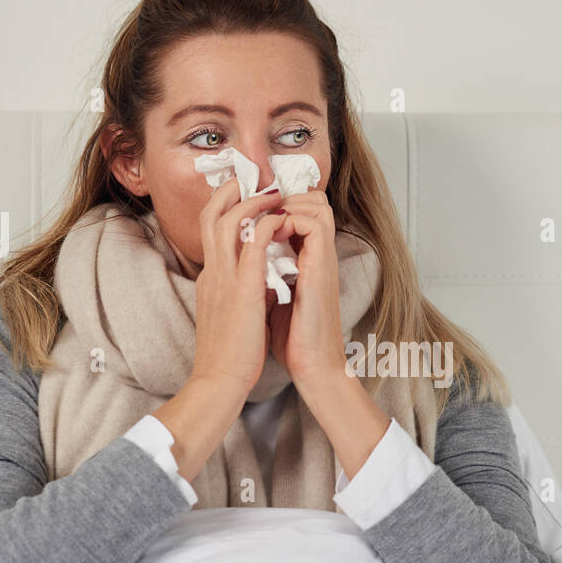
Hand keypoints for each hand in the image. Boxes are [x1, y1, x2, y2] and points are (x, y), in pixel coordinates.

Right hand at [192, 178, 286, 396]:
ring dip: (248, 201)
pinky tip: (280, 218)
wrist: (219, 383)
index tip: (244, 196)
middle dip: (229, 191)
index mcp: (210, 280)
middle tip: (252, 178)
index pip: (210, 232)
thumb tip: (260, 282)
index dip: (225, 208)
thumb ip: (241, 294)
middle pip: (209, 215)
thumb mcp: (232, 317)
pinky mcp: (241, 290)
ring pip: (224, 220)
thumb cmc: (230, 357)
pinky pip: (251, 244)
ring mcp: (223, 280)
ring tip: (270, 191)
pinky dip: (264, 225)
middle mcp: (212, 273)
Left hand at [266, 190, 346, 388]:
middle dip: (282, 197)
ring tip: (263, 221)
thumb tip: (239, 263)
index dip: (274, 204)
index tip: (250, 212)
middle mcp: (316, 253)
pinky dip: (290, 220)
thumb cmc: (290, 339)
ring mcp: (321, 257)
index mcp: (304, 258)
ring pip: (316, 203)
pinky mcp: (322, 265)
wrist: (311, 365)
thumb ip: (262, 275)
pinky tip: (269, 237)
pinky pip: (314, 223)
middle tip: (257, 209)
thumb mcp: (270, 297)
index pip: (298, 210)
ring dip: (287, 205)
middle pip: (313, 198)